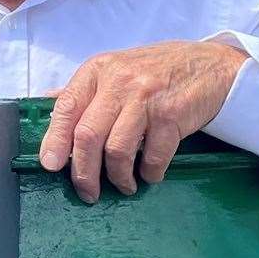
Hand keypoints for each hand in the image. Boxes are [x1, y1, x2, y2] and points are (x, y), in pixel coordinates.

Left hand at [38, 41, 247, 202]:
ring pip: (117, 150)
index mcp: (98, 70)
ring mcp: (145, 98)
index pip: (66, 107)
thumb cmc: (158, 71)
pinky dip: (149, 173)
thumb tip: (46, 105)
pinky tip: (150, 173)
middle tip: (88, 192)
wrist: (212, 65)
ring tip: (124, 185)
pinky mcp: (171, 115)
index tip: (51, 165)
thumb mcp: (117, 69)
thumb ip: (85, 90)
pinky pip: (152, 157)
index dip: (54, 140)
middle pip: (87, 136)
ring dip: (118, 178)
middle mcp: (118, 81)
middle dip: (83, 172)